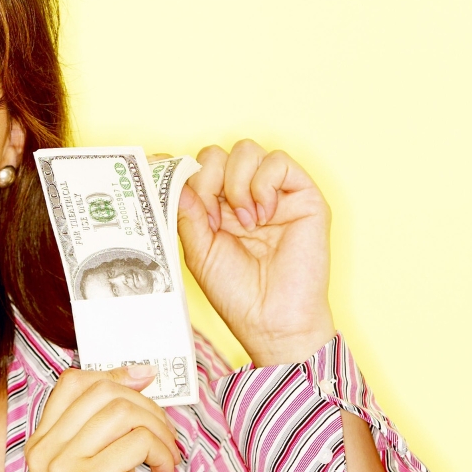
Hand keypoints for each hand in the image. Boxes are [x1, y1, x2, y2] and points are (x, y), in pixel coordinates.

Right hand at [25, 365, 181, 471]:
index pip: (72, 383)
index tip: (144, 377)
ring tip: (166, 456)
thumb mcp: (90, 469)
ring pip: (123, 411)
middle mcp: (45, 450)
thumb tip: (140, 376)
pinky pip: (138, 441)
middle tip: (164, 434)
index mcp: (41, 443)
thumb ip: (103, 430)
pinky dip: (162, 453)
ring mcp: (62, 464)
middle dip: (146, 405)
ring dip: (158, 429)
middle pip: (102, 391)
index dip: (113, 373)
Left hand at [174, 139, 336, 366]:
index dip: (182, 169)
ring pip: (247, 149)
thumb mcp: (199, 252)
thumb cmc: (239, 295)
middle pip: (218, 154)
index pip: (197, 168)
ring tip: (245, 221)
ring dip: (237, 183)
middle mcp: (244, 195)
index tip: (167, 177)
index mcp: (217, 208)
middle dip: (208, 180)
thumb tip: (174, 178)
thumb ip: (187, 213)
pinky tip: (264, 215)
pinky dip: (264, 184)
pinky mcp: (303, 195)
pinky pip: (279, 161)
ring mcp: (274, 193)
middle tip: (215, 219)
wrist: (273, 322)